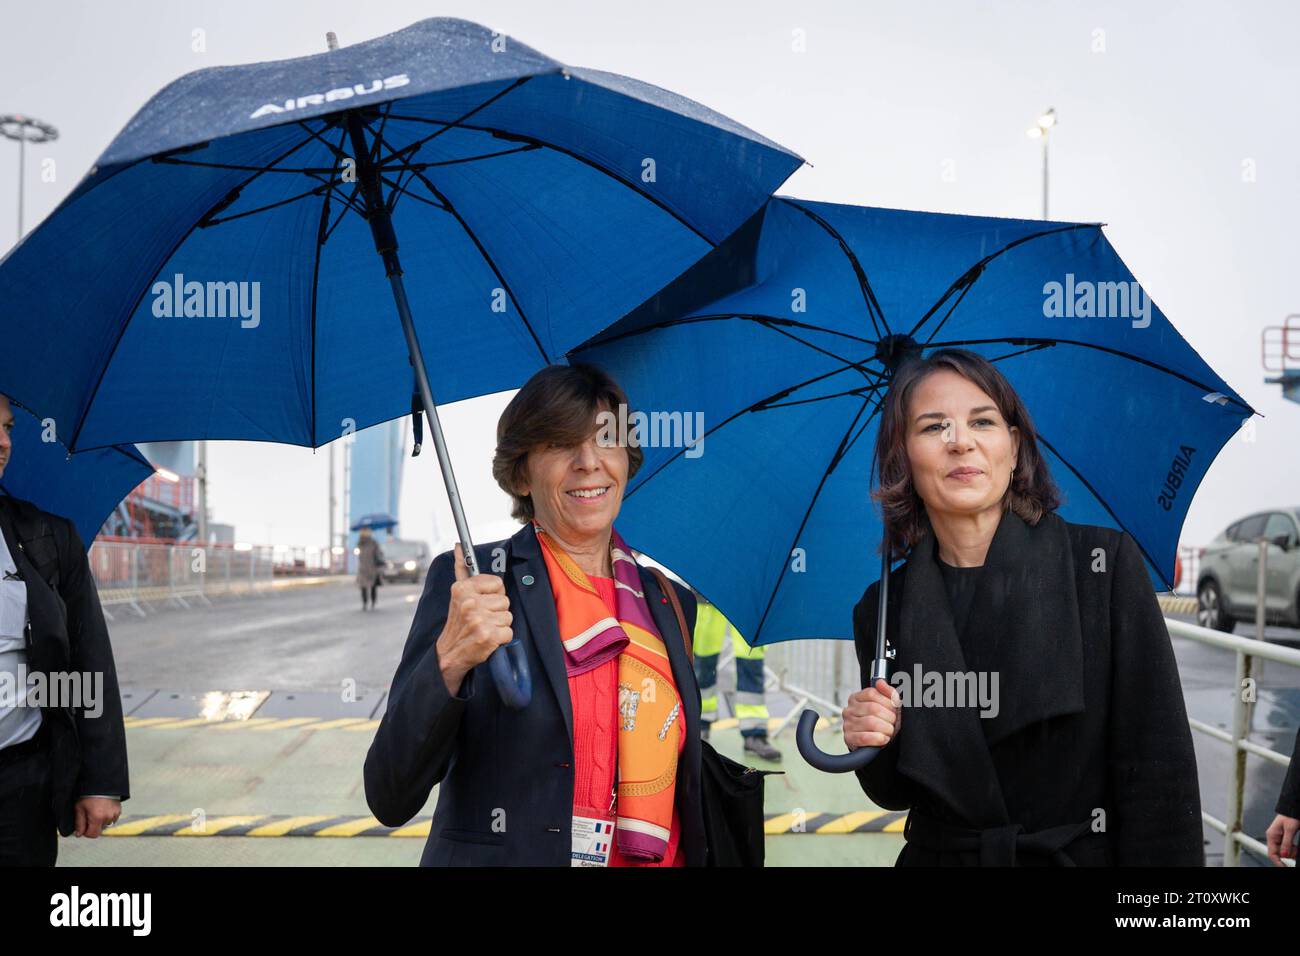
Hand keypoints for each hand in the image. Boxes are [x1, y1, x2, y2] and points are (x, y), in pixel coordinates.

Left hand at [74, 797, 120, 837]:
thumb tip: (79, 834)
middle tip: (89, 817)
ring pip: (106, 824)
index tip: (83, 826)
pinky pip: (112, 819)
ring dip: (101, 821)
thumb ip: (79, 823)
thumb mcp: (79, 808)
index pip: (93, 835)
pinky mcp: (118, 810)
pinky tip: (103, 809)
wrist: (101, 782)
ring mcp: (114, 814)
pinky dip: (107, 817)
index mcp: (97, 818)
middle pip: (100, 830)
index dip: (86, 833)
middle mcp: (107, 817)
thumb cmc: (88, 794)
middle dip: (93, 827)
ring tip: (97, 810)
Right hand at [435, 543, 513, 695]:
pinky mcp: (488, 636)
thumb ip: (462, 569)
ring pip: (508, 616)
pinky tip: (488, 639)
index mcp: (462, 589)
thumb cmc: (458, 623)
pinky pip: (509, 632)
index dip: (493, 594)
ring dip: (499, 625)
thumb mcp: (457, 594)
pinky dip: (502, 639)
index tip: (483, 602)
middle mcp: (469, 603)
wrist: (449, 654)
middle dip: (496, 611)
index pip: (497, 583)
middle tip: (481, 619)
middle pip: (505, 601)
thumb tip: (458, 545)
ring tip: (484, 629)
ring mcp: (479, 620)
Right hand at [842, 678, 901, 751]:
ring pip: (871, 722)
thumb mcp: (888, 706)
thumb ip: (888, 693)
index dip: (887, 702)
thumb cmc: (882, 722)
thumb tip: (880, 682)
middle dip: (889, 717)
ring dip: (886, 729)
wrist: (875, 744)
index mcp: (856, 698)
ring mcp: (847, 724)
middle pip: (873, 708)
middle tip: (893, 723)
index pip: (872, 693)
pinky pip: (865, 737)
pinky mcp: (849, 739)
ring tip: (889, 732)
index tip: (894, 709)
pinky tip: (883, 739)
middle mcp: (849, 710)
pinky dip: (878, 739)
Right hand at [1265, 813, 1298, 865]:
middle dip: (1287, 855)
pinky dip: (1293, 849)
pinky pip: (1288, 848)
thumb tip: (1284, 854)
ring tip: (1296, 847)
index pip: (1272, 853)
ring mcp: (1279, 838)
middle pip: (1279, 853)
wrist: (1293, 808)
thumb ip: (1287, 843)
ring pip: (1284, 851)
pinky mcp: (1284, 838)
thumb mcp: (1290, 829)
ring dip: (1291, 852)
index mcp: (1272, 835)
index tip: (1285, 866)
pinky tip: (1295, 846)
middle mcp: (1274, 837)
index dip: (1278, 861)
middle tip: (1295, 852)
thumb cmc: (1290, 815)